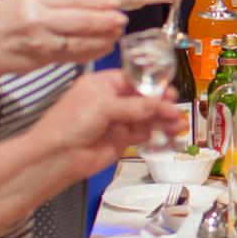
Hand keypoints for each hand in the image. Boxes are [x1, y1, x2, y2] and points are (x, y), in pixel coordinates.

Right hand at [0, 0, 128, 73]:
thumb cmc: (1, 18)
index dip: (98, 1)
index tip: (114, 2)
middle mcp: (37, 19)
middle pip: (81, 20)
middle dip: (107, 20)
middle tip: (122, 19)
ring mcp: (41, 41)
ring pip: (80, 40)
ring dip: (103, 38)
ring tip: (117, 34)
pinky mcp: (43, 59)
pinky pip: (73, 56)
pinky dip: (92, 52)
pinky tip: (104, 48)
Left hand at [32, 69, 181, 161]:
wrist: (58, 157)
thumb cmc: (69, 124)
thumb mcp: (101, 107)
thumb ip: (133, 106)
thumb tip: (158, 104)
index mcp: (103, 85)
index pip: (134, 80)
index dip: (152, 87)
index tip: (168, 93)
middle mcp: (112, 100)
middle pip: (144, 99)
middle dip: (161, 105)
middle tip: (175, 111)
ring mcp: (118, 120)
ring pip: (147, 117)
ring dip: (163, 120)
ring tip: (178, 125)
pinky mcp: (122, 139)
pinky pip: (144, 133)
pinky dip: (157, 133)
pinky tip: (169, 134)